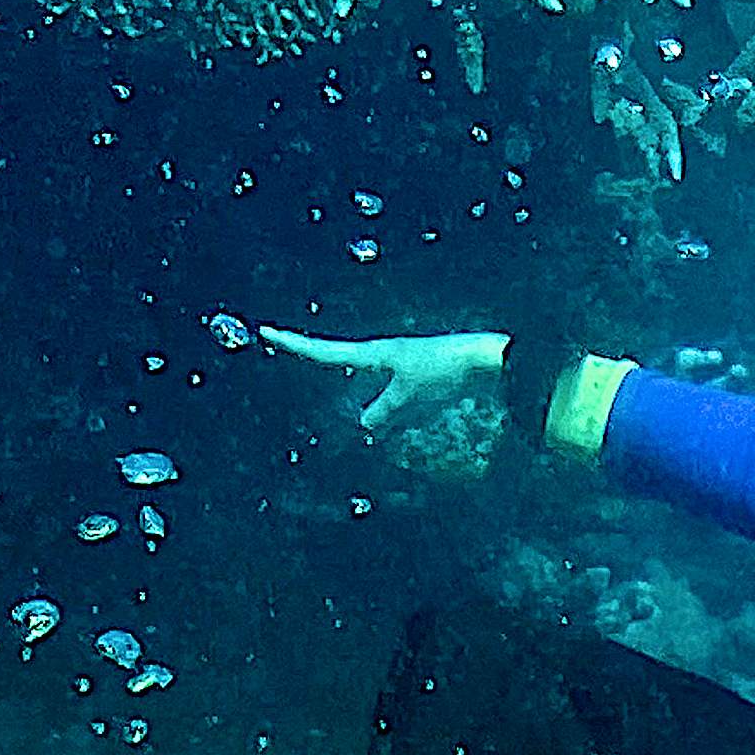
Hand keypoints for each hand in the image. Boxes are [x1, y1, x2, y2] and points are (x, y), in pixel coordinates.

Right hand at [259, 326, 507, 431]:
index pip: (326, 350)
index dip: (295, 344)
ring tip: (345, 393)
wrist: (488, 359)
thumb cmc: (445, 370)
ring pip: (372, 379)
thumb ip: (385, 410)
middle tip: (290, 346)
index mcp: (376, 353)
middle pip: (344, 359)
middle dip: (321, 358)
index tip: (267, 330)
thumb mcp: (409, 394)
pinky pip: (397, 392)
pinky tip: (395, 417)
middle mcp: (386, 354)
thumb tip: (366, 424)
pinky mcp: (423, 375)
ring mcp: (404, 363)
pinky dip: (392, 403)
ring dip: (362, 387)